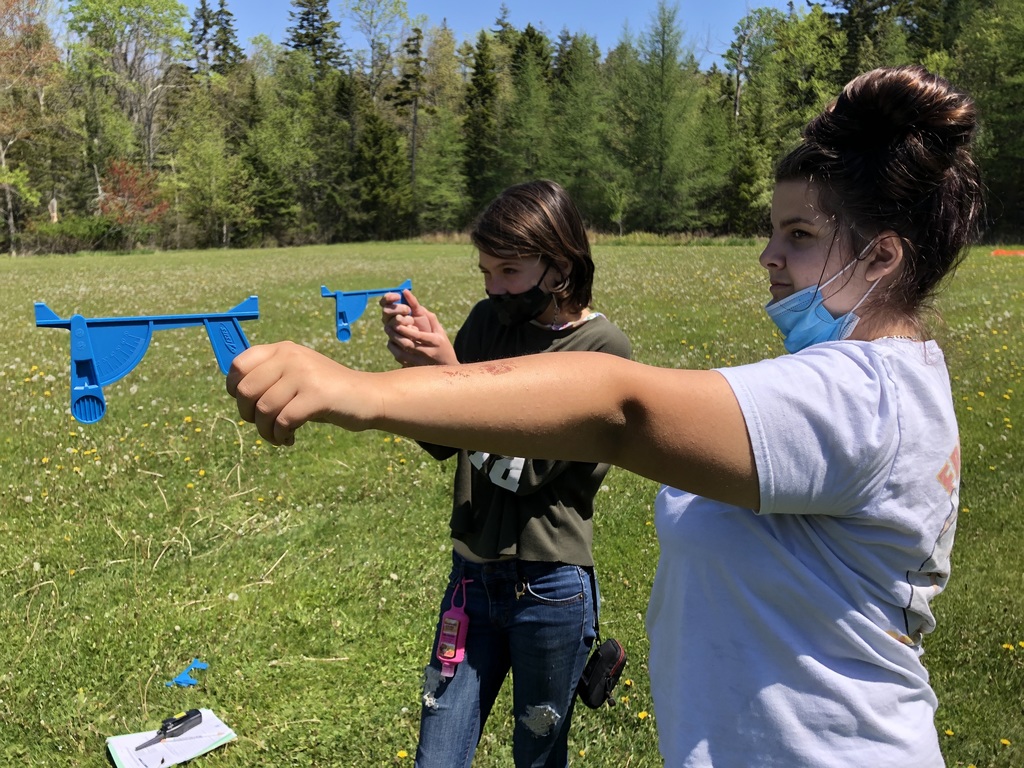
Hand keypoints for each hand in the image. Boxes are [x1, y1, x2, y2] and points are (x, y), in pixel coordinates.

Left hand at [226, 341, 375, 445]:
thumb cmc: (326, 391)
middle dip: (248, 415)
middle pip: (246, 390)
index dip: (234, 389)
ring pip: (264, 409)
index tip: (248, 405)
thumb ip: (270, 377)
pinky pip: (283, 420)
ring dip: (265, 431)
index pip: (239, 365)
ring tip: (278, 436)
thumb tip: (236, 392)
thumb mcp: (296, 374)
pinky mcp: (316, 395)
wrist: (367, 396)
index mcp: (282, 349)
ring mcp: (304, 375)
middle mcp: (290, 357)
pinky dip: (281, 436)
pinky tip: (289, 439)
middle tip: (263, 425)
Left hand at [380, 289, 456, 366]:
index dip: (407, 330)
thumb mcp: (440, 332)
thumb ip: (431, 319)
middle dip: (396, 335)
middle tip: (387, 327)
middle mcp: (428, 353)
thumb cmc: (443, 345)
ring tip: (389, 335)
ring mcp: (421, 362)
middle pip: (408, 345)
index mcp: (435, 341)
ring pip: (402, 354)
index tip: (397, 323)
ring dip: (393, 344)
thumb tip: (420, 306)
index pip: (419, 336)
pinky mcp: (415, 368)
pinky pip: (401, 361)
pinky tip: (393, 344)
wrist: (447, 366)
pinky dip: (395, 352)